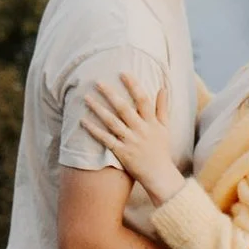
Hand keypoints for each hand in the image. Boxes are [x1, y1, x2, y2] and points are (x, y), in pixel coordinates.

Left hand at [79, 69, 183, 204]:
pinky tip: (83, 121)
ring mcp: (130, 141)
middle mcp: (141, 130)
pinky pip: (105, 139)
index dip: (133, 85)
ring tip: (86, 98)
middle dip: (110, 94)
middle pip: (123, 108)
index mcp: (151, 122)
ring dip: (98, 109)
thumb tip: (163, 88)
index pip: (142, 99)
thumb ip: (162, 107)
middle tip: (97, 81)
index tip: (123, 73)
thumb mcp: (165, 127)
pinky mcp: (122, 153)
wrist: (160, 175)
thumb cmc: (161, 150)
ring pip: (112, 122)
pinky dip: (94, 130)